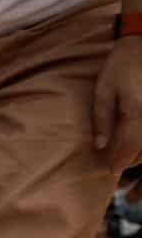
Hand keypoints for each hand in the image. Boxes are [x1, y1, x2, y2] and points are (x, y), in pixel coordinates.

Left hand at [95, 36, 141, 174]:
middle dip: (134, 161)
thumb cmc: (121, 66)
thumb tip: (100, 146)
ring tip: (131, 162)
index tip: (111, 171)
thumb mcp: (104, 90)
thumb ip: (102, 118)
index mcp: (137, 110)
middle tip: (120, 168)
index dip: (121, 161)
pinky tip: (140, 146)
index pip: (131, 145)